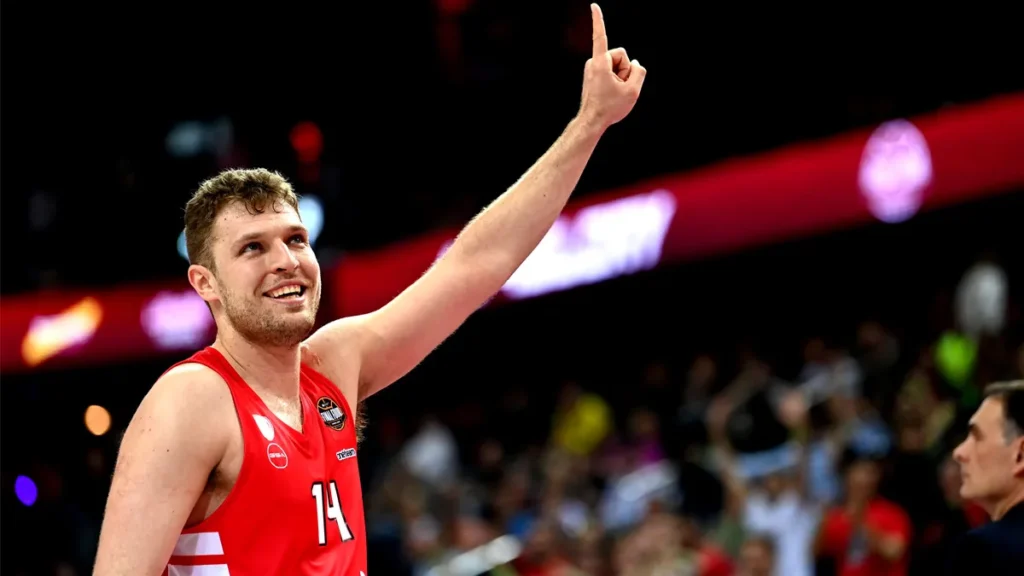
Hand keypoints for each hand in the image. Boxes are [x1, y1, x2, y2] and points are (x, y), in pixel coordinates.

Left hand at [578, 3, 645, 128]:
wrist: (592, 122)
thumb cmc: (610, 107)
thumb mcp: (633, 90)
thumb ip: (639, 72)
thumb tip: (636, 64)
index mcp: (600, 62)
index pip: (600, 36)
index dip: (599, 20)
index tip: (593, 5)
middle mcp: (594, 62)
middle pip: (621, 56)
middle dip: (625, 69)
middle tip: (619, 87)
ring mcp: (593, 68)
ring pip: (617, 65)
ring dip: (621, 77)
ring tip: (614, 91)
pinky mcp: (594, 74)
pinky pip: (612, 72)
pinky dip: (616, 80)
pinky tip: (612, 92)